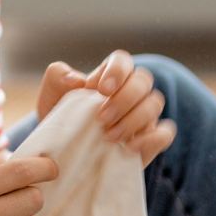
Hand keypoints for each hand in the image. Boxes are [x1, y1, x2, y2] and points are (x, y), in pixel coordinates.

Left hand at [36, 50, 175, 166]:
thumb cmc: (60, 119)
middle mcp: (130, 92)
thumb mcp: (50, 96)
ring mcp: (143, 116)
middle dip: (124, 99)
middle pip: (143, 80)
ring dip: (134, 119)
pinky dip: (151, 138)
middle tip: (101, 118)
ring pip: (155, 103)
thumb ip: (57, 78)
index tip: (101, 89)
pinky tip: (130, 147)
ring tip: (109, 136)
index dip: (117, 71)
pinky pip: (165, 133)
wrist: (63, 154)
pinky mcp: (149, 140)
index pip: (123, 60)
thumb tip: (75, 79)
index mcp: (109, 76)